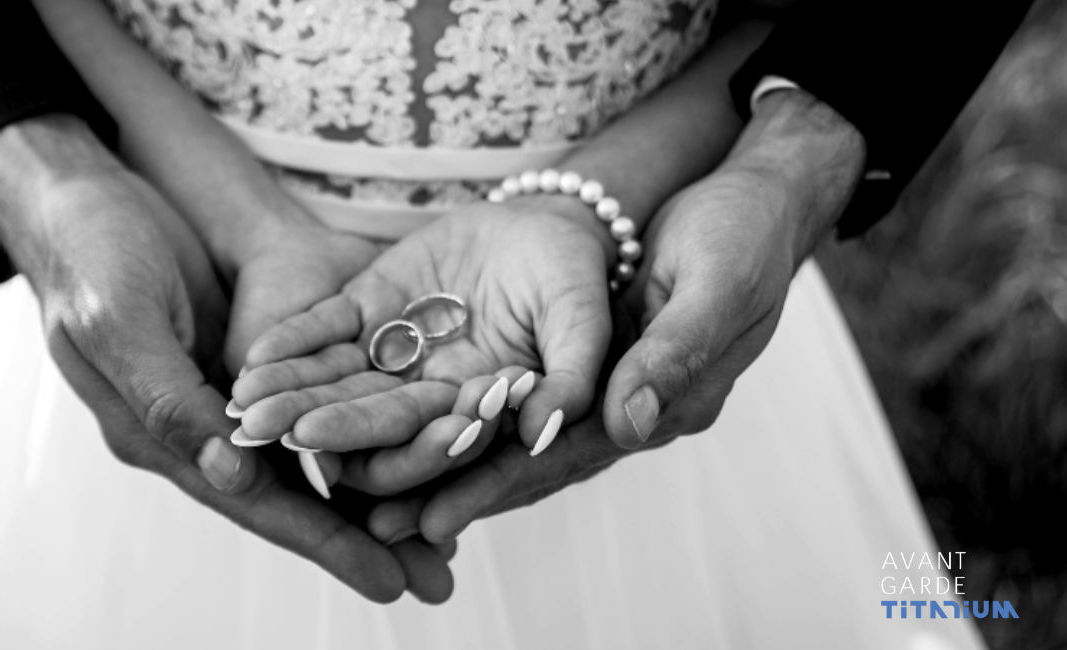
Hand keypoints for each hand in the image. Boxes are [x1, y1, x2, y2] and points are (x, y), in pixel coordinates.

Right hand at [0, 115, 451, 602]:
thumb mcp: (118, 318)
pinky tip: (402, 449)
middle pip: (289, 497)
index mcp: (157, 433)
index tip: (384, 580)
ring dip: (367, 499)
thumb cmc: (91, 250)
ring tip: (436, 537)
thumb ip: (167, 399)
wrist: (80, 194)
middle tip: (435, 580)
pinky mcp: (243, 362)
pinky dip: (353, 434)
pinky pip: (307, 408)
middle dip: (360, 539)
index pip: (251, 501)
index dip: (320, 542)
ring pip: (305, 461)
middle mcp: (194, 428)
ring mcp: (221, 396)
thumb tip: (228, 475)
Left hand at [231, 200, 611, 487]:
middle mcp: (429, 392)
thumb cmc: (575, 277)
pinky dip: (292, 339)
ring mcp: (396, 351)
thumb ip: (569, 377)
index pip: (431, 444)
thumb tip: (545, 431)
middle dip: (319, 428)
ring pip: (336, 380)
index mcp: (480, 411)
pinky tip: (253, 355)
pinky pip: (325, 328)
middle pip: (370, 419)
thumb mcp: (583, 322)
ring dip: (291, 391)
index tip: (341, 463)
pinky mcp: (370, 307)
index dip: (389, 455)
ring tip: (244, 404)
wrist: (548, 223)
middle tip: (268, 435)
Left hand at [369, 89, 866, 542]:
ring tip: (382, 493)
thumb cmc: (742, 237)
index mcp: (670, 404)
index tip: (438, 515)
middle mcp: (634, 409)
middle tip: (386, 527)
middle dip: (461, 490)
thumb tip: (630, 425)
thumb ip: (675, 353)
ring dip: (455, 462)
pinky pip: (522, 394)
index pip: (573, 453)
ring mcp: (612, 386)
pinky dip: (472, 412)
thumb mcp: (717, 284)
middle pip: (535, 459)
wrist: (755, 203)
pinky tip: (419, 421)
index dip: (503, 484)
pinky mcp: (590, 356)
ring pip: (521, 434)